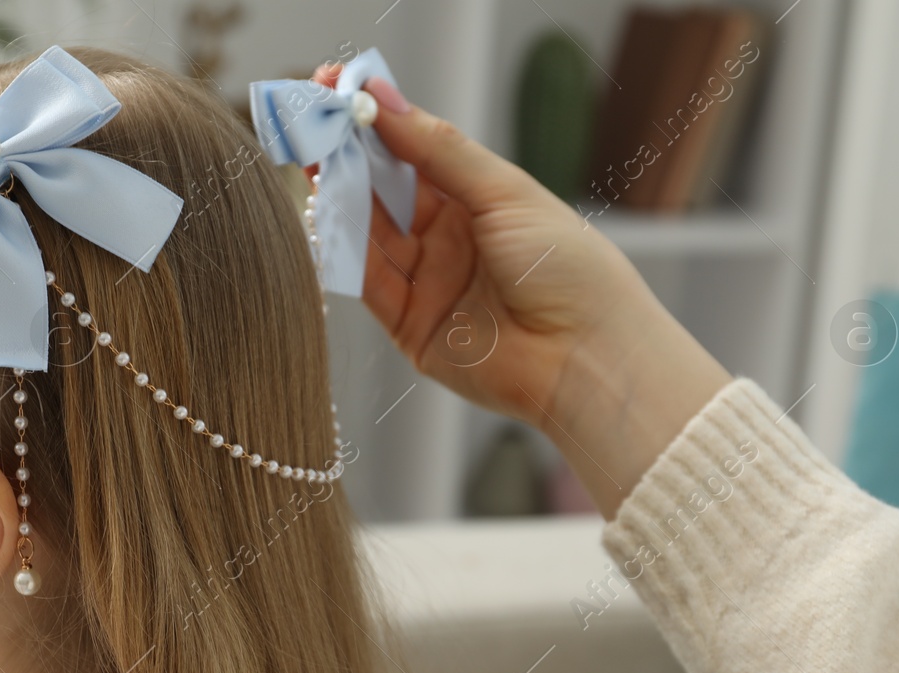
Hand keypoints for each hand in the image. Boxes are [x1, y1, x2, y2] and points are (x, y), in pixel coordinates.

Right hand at [315, 67, 731, 517]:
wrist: (585, 355)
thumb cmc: (567, 267)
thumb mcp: (503, 191)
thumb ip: (437, 149)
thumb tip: (382, 99)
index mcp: (477, 200)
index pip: (413, 152)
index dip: (376, 122)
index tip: (337, 91)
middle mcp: (449, 239)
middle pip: (383, 191)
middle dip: (346, 156)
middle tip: (313, 122)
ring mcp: (428, 282)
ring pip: (369, 234)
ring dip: (340, 199)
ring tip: (314, 161)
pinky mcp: (410, 326)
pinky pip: (368, 283)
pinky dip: (345, 251)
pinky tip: (329, 217)